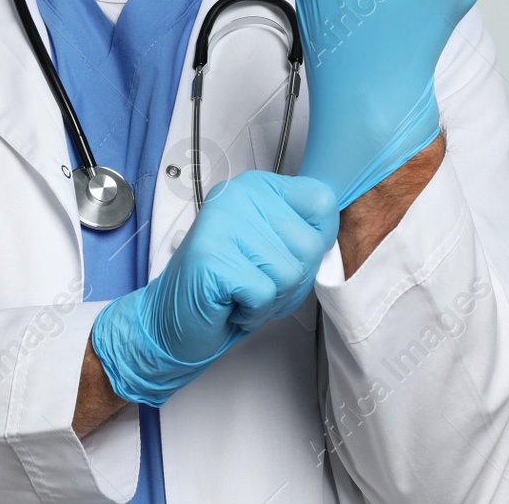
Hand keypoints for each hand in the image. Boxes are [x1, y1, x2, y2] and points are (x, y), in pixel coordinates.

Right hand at [90, 170, 337, 406]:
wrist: (170, 321)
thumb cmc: (227, 287)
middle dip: (293, 281)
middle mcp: (239, 196)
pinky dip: (254, 312)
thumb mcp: (272, 247)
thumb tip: (337, 227)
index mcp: (258, 187)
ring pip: (291, 273)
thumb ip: (301, 230)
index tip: (287, 256)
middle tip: (257, 283)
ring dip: (272, 299)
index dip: (318, 241)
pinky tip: (231, 304)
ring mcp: (223, 223)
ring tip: (242, 293)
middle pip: (311, 245)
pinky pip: (265, 294)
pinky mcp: (212, 257)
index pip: (322, 201)